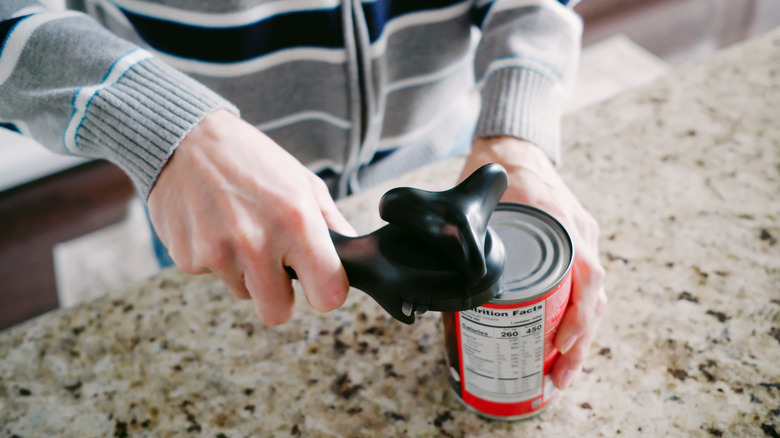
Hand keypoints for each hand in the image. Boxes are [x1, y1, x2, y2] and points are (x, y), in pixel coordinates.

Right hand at [147, 110, 354, 325]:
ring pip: (244, 293)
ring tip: (240, 229)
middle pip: (278, 312)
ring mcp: (217, 253)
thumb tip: (352, 254)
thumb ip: (331, 223)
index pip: (328, 296)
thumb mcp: (302, 180)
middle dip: (281, 295)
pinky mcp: (187, 258)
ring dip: (246, 272)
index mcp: (296, 222)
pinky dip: (216, 258)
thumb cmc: (251, 158)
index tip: (320, 282)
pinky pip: (213, 276)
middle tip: (276, 266)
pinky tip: (214, 224)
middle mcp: (256, 243)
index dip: (326, 292)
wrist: (184, 137)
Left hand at [461, 137, 606, 388]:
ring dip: (580, 338)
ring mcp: (582, 241)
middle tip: (558, 378)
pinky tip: (561, 347)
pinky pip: (584, 289)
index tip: (561, 342)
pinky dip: (576, 320)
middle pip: (594, 296)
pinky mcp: (576, 249)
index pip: (586, 272)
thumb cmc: (499, 170)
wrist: (516, 147)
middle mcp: (580, 233)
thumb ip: (466, 228)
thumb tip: (442, 271)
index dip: (578, 312)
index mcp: (561, 219)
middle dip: (579, 343)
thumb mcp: (481, 195)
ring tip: (560, 374)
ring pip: (592, 297)